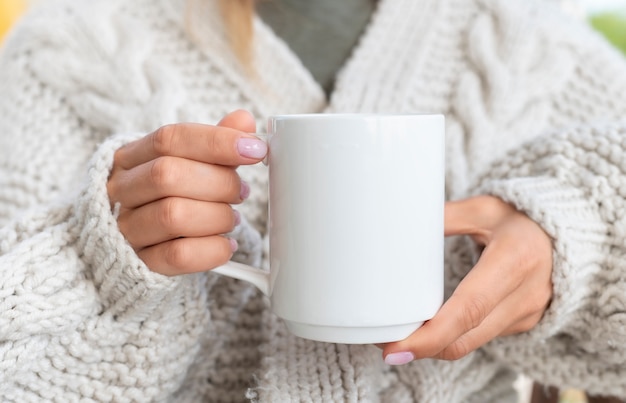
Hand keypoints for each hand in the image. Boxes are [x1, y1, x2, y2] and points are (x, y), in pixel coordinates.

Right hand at [107, 110, 266, 275]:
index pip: (170, 138)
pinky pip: (178, 256)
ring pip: (173, 216)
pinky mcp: (140, 263)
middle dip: (219, 183)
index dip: (217, 141)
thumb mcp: (190, 163)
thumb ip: (215, 141)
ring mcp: (127, 229)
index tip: (256, 148)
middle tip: (242, 192)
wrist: (140, 245)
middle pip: (167, 175)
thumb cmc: (172, 195)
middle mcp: (122, 190)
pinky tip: (227, 245)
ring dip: (217, 216)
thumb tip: (244, 120)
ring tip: (232, 218)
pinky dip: (212, 249)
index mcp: (132, 156)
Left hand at [381, 195, 552, 363]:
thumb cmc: (521, 218)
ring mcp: (525, 314)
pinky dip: (451, 338)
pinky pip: (479, 338)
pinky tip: (426, 329)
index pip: (469, 309)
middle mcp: (524, 295)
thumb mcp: (484, 208)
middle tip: (382, 344)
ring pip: (470, 344)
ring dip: (433, 347)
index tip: (395, 347)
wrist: (567, 236)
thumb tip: (404, 221)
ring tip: (396, 337)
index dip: (430, 335)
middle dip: (421, 348)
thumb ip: (446, 215)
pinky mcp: (521, 323)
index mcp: (514, 260)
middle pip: (465, 337)